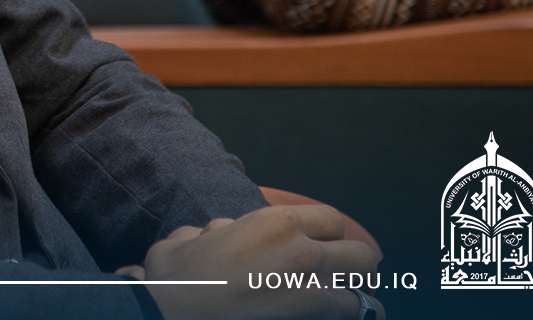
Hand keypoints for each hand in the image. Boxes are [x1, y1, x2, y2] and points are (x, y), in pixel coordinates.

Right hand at [132, 204, 378, 318]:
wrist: (170, 306)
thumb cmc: (180, 271)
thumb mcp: (205, 233)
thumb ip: (232, 229)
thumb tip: (231, 232)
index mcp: (278, 222)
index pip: (332, 221)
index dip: (327, 237)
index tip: (322, 248)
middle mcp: (302, 252)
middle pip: (362, 256)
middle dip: (355, 267)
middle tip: (342, 278)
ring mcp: (309, 292)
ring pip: (361, 295)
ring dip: (354, 299)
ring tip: (345, 306)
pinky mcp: (308, 317)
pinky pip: (348, 317)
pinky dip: (345, 317)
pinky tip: (341, 319)